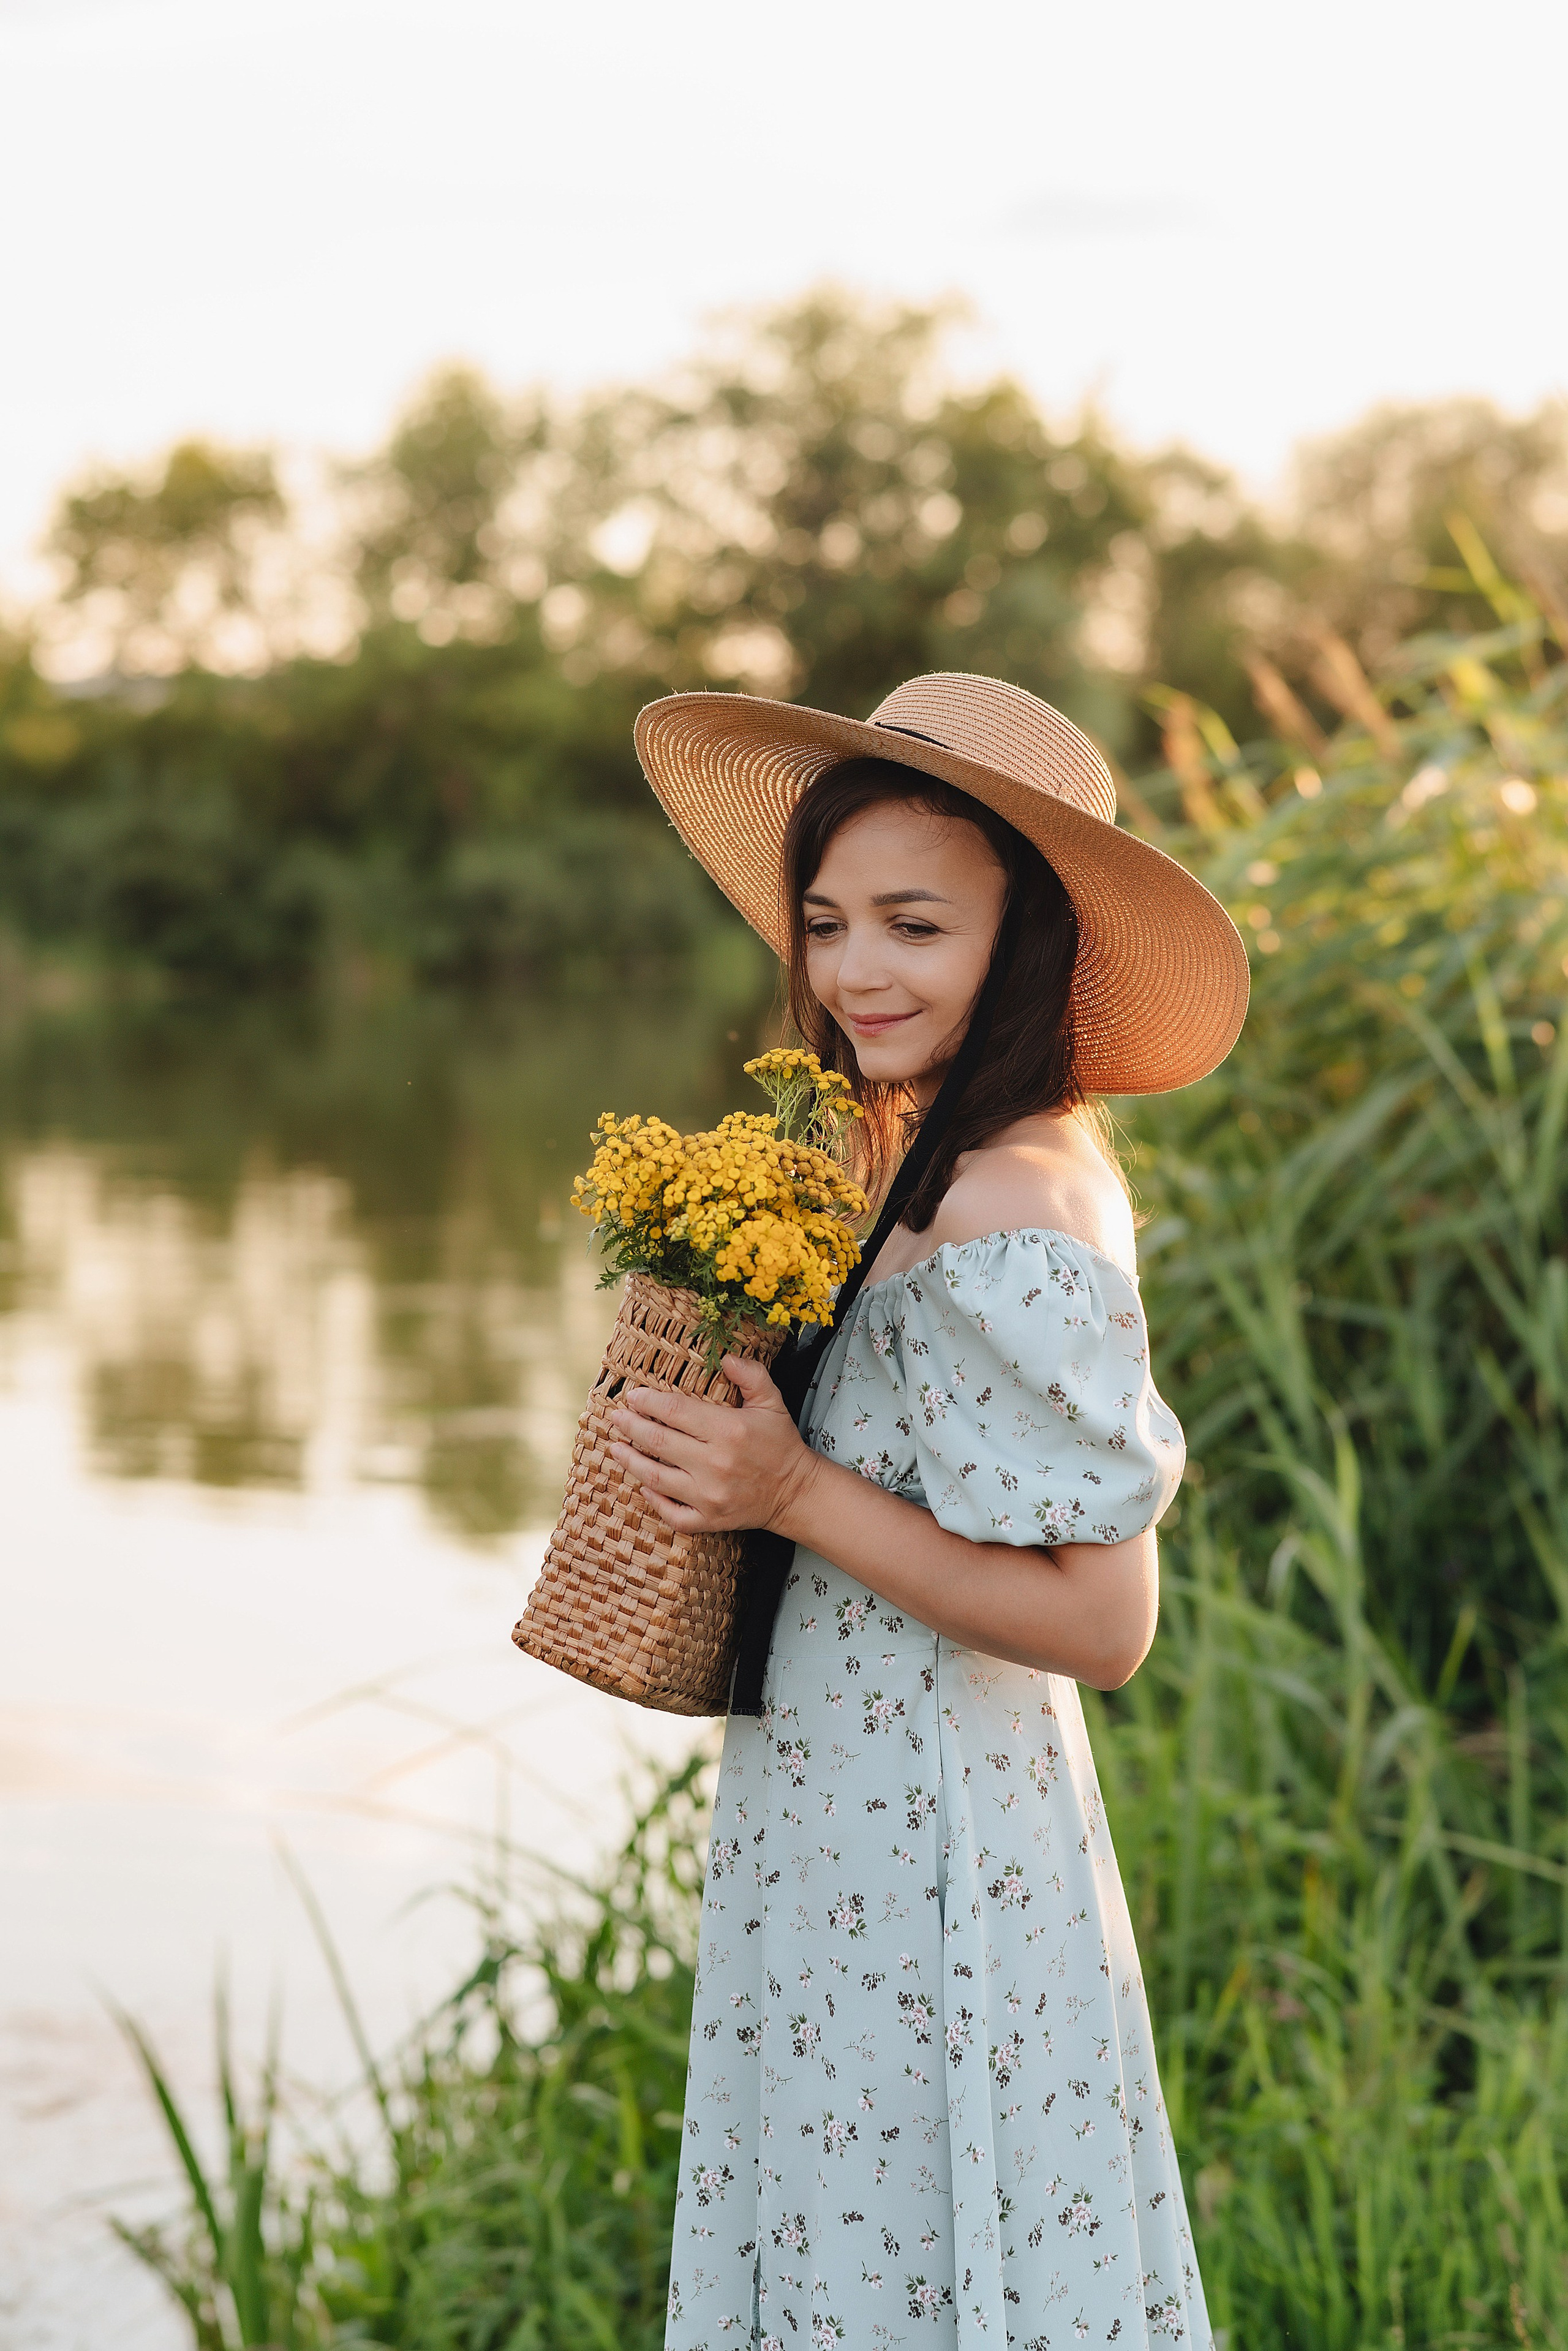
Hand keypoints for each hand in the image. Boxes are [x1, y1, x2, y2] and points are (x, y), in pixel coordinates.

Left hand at [607, 1353, 821, 1535]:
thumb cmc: (779, 1443)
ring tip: (614, 1447)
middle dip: (631, 1427)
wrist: (796, 1492)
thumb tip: (726, 1356)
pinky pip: (671, 1513)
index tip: (632, 1396)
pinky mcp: (709, 1520)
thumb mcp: (772, 1401)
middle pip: (659, 1442)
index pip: (675, 1412)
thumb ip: (750, 1375)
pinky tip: (642, 1485)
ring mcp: (710, 1496)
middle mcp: (715, 1464)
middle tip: (614, 1417)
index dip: (648, 1402)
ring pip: (656, 1478)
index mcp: (729, 1431)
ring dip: (630, 1461)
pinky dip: (653, 1501)